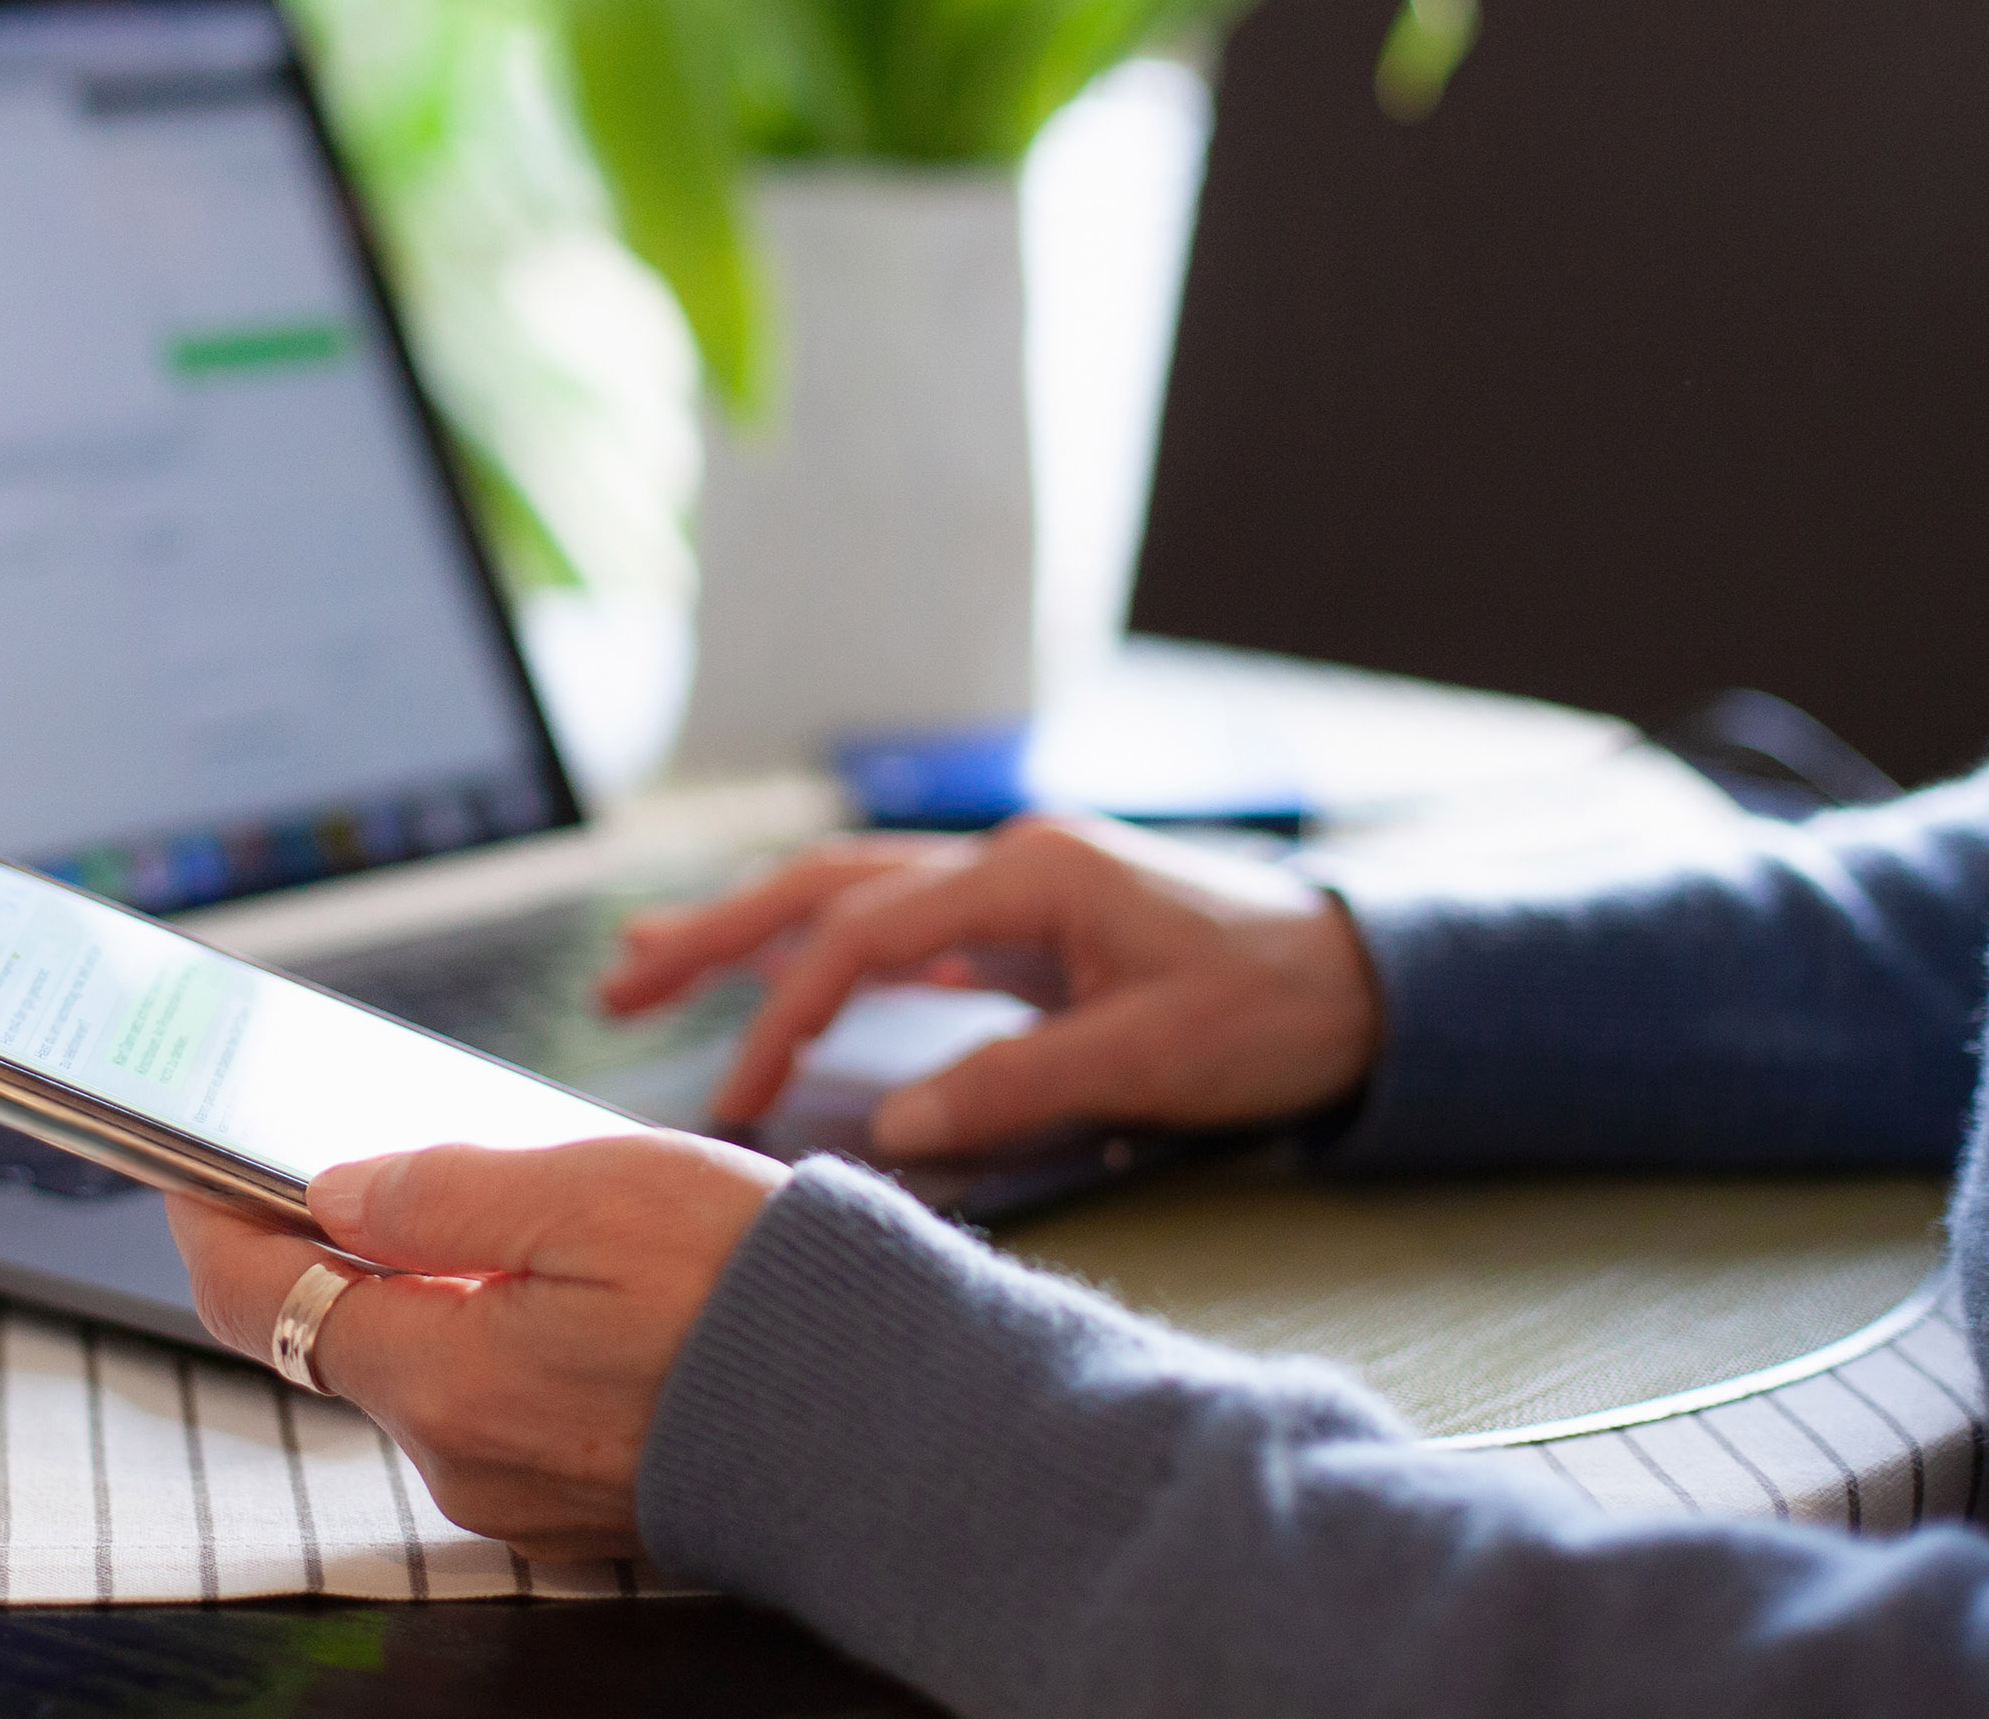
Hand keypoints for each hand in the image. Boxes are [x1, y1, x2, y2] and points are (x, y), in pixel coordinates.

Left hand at [163, 1132, 783, 1560]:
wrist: (896, 1423)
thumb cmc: (759, 1298)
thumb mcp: (592, 1193)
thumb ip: (443, 1196)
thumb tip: (334, 1190)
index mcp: (444, 1380)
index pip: (262, 1303)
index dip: (210, 1223)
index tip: (184, 1162)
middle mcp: (459, 1456)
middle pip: (337, 1334)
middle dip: (328, 1241)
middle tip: (339, 1148)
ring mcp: (516, 1491)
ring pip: (421, 1363)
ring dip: (424, 1285)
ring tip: (480, 1196)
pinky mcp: (575, 1500)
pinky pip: (492, 1399)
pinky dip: (490, 1330)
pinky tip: (551, 1273)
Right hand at [600, 818, 1383, 1161]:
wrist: (1370, 981)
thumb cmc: (1275, 1008)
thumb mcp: (1152, 1057)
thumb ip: (1016, 1083)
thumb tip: (891, 1126)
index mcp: (1027, 874)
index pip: (861, 935)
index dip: (784, 1014)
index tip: (733, 1095)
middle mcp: (1004, 862)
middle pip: (824, 885)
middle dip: (713, 932)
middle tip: (618, 984)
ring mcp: (1012, 886)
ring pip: (847, 896)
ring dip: (749, 931)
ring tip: (651, 966)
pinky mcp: (1026, 923)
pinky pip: (894, 927)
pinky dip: (820, 953)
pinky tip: (780, 985)